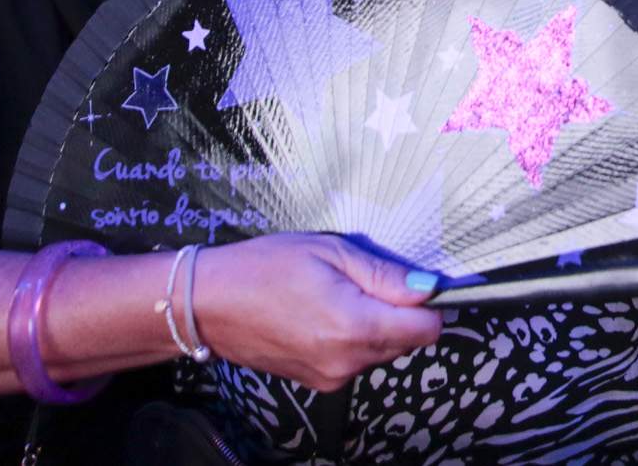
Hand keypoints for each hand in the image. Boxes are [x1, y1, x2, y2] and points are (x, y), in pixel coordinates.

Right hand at [192, 234, 446, 390]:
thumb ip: (384, 275)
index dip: (429, 304)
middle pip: (407, 341)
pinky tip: (325, 314)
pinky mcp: (318, 383)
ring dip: (376, 325)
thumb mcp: (331, 252)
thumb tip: (428, 288)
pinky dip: (354, 339)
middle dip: (401, 312)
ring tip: (339, 294)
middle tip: (365, 280)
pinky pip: (356, 361)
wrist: (209, 303)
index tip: (413, 282)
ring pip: (382, 351)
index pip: (426, 330)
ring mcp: (331, 377)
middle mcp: (347, 362)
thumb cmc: (266, 267)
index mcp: (355, 328)